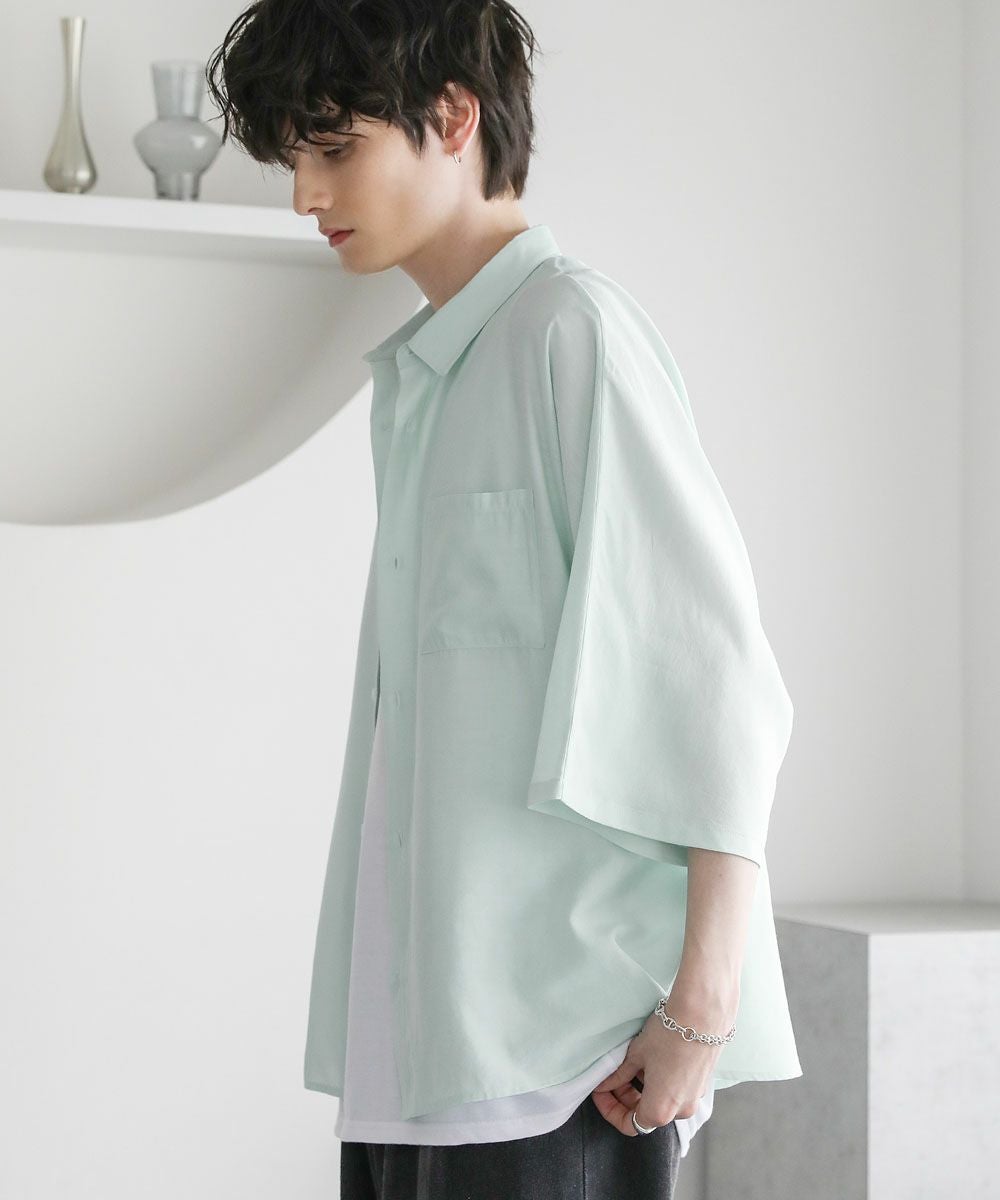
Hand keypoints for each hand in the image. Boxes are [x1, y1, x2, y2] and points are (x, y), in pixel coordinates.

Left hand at [590, 998, 728, 1136]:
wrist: (702, 1014)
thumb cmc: (667, 1035)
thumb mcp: (636, 1055)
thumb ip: (618, 1075)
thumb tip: (604, 1085)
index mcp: (660, 1110)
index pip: (630, 1125)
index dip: (611, 1110)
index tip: (601, 1093)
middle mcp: (680, 1111)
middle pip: (646, 1114)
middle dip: (625, 1098)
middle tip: (611, 1077)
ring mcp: (693, 1098)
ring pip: (661, 1101)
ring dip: (642, 1089)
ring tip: (629, 1064)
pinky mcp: (701, 1084)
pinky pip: (676, 1091)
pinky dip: (660, 1083)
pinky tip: (650, 1061)